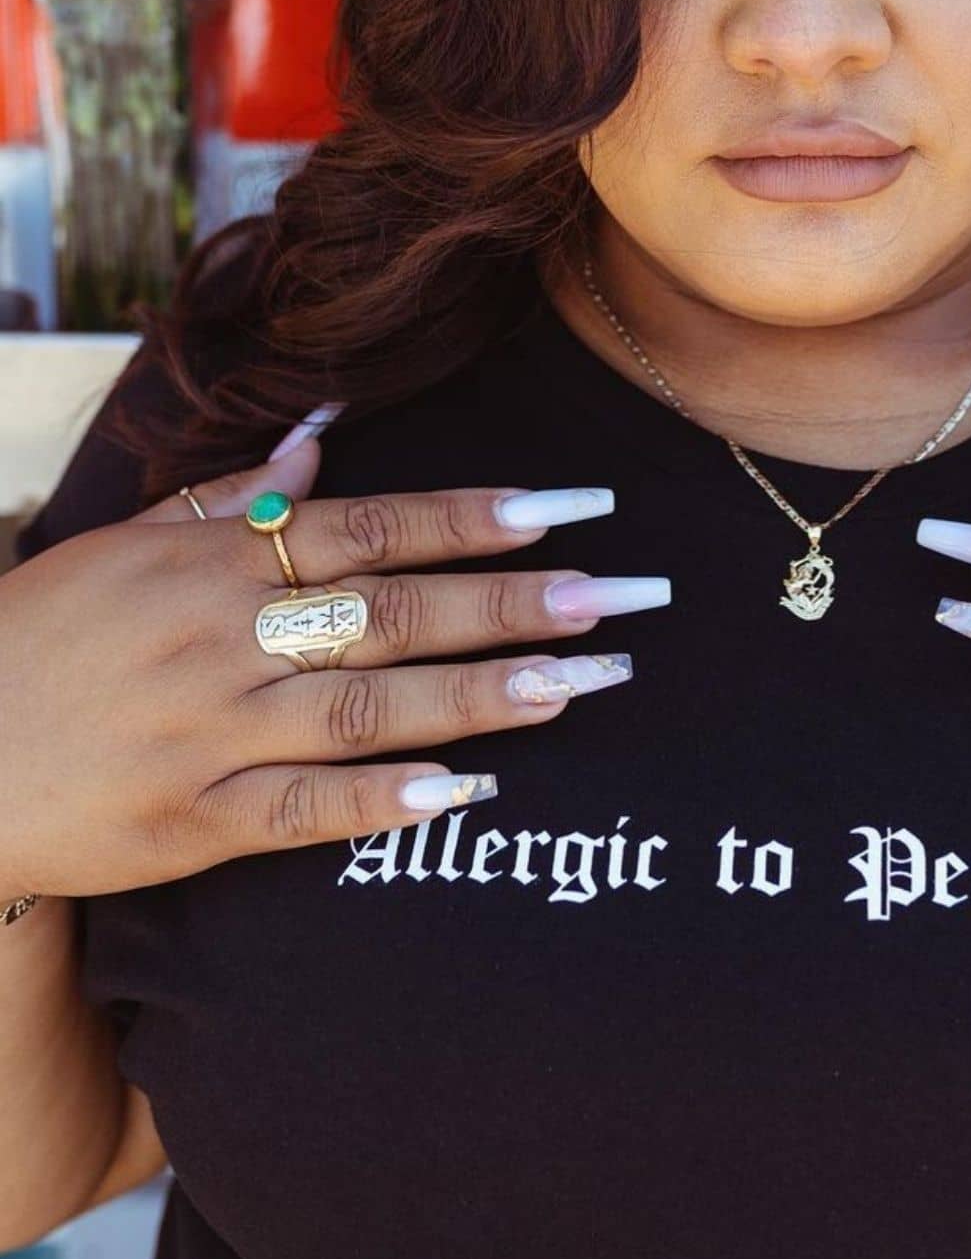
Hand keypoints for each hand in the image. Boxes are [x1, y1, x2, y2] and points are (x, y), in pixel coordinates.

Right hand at [0, 445, 667, 901]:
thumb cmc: (43, 630)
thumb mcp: (127, 537)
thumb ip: (234, 493)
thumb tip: (325, 436)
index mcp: (218, 561)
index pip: (377, 526)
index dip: (480, 518)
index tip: (577, 510)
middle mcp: (226, 639)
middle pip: (398, 612)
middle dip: (519, 603)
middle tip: (624, 600)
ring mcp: (212, 732)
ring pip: (369, 707)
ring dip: (481, 695)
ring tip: (580, 685)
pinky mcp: (192, 821)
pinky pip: (300, 809)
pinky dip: (379, 798)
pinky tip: (462, 792)